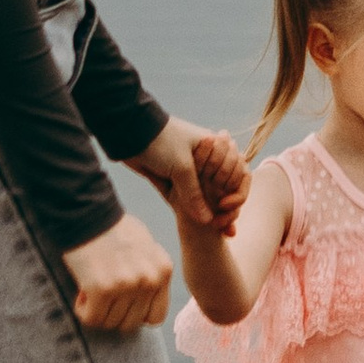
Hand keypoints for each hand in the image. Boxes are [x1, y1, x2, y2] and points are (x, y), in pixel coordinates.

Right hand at [65, 215, 174, 331]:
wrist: (87, 212)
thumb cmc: (113, 228)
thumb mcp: (146, 248)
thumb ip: (150, 273)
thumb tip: (146, 300)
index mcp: (163, 270)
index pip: (156, 317)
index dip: (136, 314)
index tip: (122, 303)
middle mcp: (149, 280)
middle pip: (131, 323)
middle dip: (113, 313)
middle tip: (102, 295)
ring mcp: (127, 286)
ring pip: (110, 323)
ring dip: (97, 310)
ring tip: (92, 288)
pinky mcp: (102, 289)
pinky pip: (92, 318)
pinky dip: (84, 310)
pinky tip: (82, 292)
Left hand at [126, 117, 249, 232]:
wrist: (128, 133)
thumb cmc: (160, 142)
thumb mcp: (181, 168)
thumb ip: (194, 195)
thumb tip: (207, 221)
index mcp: (213, 146)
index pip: (235, 171)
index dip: (234, 191)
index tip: (224, 206)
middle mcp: (206, 156)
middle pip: (223, 185)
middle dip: (225, 204)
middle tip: (224, 225)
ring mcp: (191, 166)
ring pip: (206, 192)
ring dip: (211, 209)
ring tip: (219, 229)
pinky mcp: (175, 175)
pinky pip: (189, 194)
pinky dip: (195, 208)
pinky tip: (202, 224)